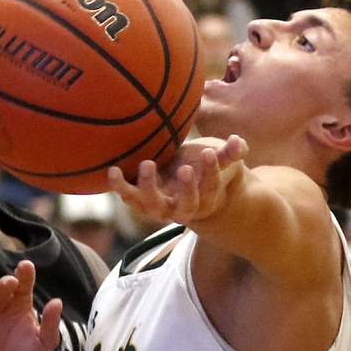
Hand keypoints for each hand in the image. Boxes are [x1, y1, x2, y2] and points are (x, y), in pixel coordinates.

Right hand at [0, 260, 61, 350]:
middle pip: (1, 287)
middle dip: (4, 283)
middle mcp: (1, 303)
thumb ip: (50, 323)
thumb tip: (57, 302)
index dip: (24, 274)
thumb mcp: (44, 342)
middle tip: (9, 283)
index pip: (23, 283)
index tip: (25, 266)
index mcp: (20, 303)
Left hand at [108, 135, 248, 226]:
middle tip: (185, 169)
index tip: (208, 153)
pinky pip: (129, 198)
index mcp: (206, 199)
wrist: (184, 182)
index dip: (212, 173)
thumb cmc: (205, 167)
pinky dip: (120, 187)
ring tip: (146, 164)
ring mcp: (160, 207)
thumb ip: (231, 152)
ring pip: (152, 207)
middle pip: (185, 208)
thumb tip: (238, 142)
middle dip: (187, 190)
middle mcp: (183, 209)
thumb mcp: (221, 160)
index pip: (212, 189)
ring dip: (147, 189)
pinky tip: (112, 170)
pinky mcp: (141, 200)